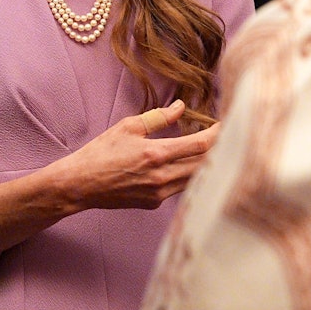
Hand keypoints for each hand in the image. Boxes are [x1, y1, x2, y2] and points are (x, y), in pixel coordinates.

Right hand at [63, 99, 220, 211]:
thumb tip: (182, 107)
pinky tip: (191, 165)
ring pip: (195, 179)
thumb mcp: (128, 127)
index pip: (200, 146)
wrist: (81, 184)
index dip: (218, 134)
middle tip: (229, 136)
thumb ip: (158, 118)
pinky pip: (181, 188)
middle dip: (219, 150)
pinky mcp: (155, 202)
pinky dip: (189, 176)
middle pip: (205, 166)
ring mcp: (159, 193)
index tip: (226, 124)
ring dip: (206, 165)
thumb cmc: (102, 152)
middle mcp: (161, 177)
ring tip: (216, 150)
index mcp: (156, 154)